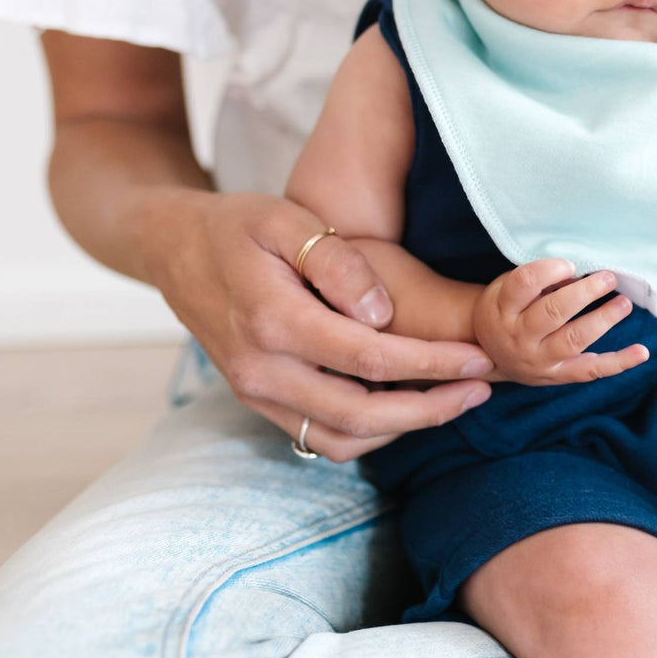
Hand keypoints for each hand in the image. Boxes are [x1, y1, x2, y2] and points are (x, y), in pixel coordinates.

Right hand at [141, 189, 493, 460]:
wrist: (174, 249)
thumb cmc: (238, 226)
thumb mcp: (286, 219)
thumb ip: (335, 262)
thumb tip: (381, 313)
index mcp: (272, 321)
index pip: (370, 359)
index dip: (432, 363)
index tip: (479, 358)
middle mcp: (261, 370)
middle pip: (363, 413)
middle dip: (432, 408)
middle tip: (482, 388)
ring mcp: (256, 393)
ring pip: (344, 438)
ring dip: (405, 428)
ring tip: (455, 399)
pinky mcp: (259, 402)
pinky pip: (322, 438)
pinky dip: (371, 432)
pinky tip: (407, 405)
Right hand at [473, 258, 649, 384]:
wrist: (489, 354)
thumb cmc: (505, 310)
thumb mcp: (508, 289)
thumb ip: (539, 280)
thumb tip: (579, 272)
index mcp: (503, 308)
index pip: (524, 284)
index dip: (550, 269)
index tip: (571, 264)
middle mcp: (519, 336)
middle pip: (553, 312)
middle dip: (585, 293)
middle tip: (608, 277)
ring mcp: (539, 359)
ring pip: (574, 340)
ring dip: (603, 320)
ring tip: (624, 303)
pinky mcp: (558, 375)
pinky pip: (591, 370)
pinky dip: (619, 362)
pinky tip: (642, 352)